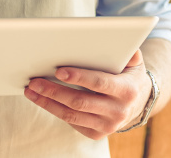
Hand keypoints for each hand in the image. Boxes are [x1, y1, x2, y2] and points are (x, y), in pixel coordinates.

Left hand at [23, 50, 150, 139]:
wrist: (138, 103)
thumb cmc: (130, 75)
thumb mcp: (134, 61)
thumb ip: (127, 49)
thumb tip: (117, 36)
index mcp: (127, 91)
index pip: (99, 83)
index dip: (78, 77)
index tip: (59, 71)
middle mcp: (118, 112)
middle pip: (79, 101)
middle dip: (54, 91)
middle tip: (35, 81)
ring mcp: (107, 126)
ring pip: (71, 115)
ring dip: (48, 102)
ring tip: (31, 90)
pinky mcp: (97, 134)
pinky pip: (72, 122)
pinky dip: (55, 110)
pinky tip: (42, 99)